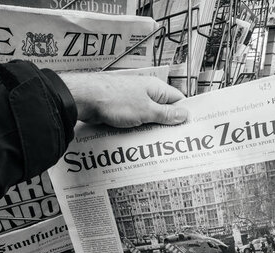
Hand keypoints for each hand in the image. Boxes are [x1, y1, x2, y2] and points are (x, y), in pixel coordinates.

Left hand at [59, 73, 188, 127]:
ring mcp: (132, 101)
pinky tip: (138, 139)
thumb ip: (166, 114)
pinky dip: (137, 130)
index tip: (189, 127)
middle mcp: (144, 92)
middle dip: (167, 125)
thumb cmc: (114, 99)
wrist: (85, 99)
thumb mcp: (147, 110)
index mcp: (155, 88)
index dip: (184, 113)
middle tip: (173, 139)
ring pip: (148, 117)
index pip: (177, 100)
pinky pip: (134, 121)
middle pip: (162, 110)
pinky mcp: (120, 110)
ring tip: (155, 142)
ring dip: (150, 129)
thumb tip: (183, 114)